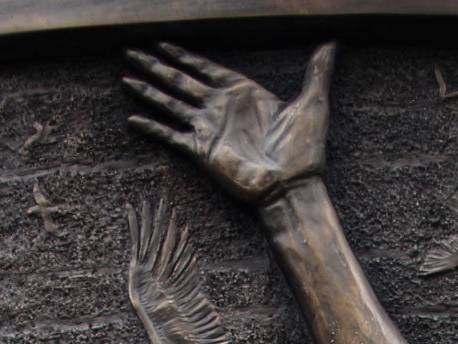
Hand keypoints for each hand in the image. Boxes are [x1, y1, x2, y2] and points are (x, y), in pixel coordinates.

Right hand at [124, 42, 334, 204]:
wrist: (292, 188)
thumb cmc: (304, 152)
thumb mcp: (313, 104)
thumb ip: (317, 72)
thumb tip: (331, 42)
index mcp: (242, 92)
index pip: (205, 67)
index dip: (183, 55)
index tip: (163, 42)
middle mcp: (221, 108)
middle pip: (180, 80)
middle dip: (156, 66)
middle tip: (131, 52)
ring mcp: (209, 129)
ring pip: (171, 102)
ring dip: (148, 91)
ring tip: (126, 79)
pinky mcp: (203, 151)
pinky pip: (172, 135)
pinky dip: (153, 127)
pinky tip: (134, 120)